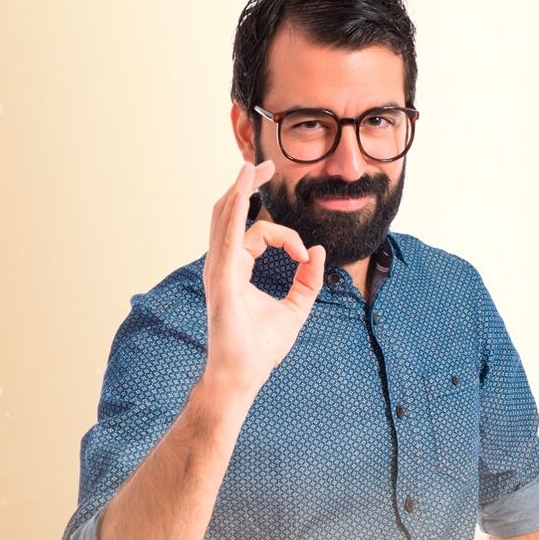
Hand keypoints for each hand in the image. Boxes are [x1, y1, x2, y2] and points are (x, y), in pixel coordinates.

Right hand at [201, 160, 324, 398]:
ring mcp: (219, 270)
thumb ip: (308, 280)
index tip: (305, 256)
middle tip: (262, 164)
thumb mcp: (295, 308)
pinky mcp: (222, 280)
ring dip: (239, 190)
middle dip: (247, 187)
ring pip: (226, 219)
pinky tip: (243, 193)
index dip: (286, 236)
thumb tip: (319, 253)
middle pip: (232, 214)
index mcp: (237, 268)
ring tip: (250, 166)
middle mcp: (223, 264)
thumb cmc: (260, 347)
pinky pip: (228, 240)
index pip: (258, 233)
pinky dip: (236, 214)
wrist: (243, 375)